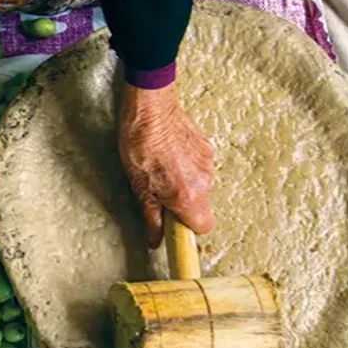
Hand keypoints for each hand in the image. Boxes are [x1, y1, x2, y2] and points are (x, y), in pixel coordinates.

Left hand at [119, 83, 214, 247]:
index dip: (187, 228)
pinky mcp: (207, 148)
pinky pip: (200, 168)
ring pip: (200, 187)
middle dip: (182, 205)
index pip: (203, 227)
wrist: (150, 108)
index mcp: (188, 196)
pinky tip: (169, 156)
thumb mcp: (139, 187)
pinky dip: (187, 168)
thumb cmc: (139, 144)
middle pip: (200, 206)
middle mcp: (204, 182)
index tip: (173, 225)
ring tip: (160, 169)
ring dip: (184, 185)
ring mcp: (208, 163)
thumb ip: (151, 217)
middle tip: (158, 192)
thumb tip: (155, 240)